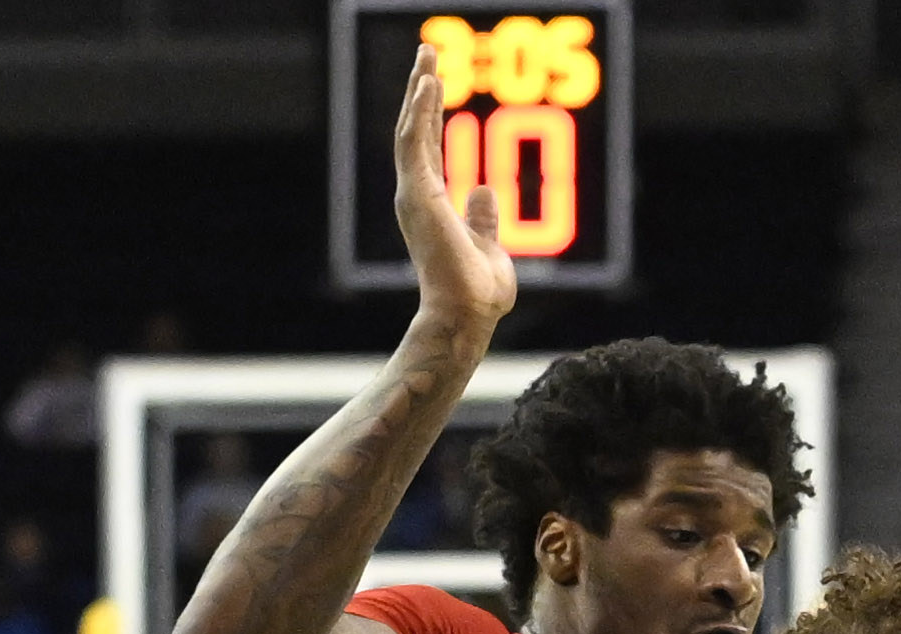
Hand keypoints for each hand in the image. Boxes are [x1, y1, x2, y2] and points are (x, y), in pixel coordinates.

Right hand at [396, 55, 518, 329]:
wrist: (467, 314)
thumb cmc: (477, 292)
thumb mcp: (488, 245)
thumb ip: (481, 217)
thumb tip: (483, 188)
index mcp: (431, 202)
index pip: (429, 146)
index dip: (432, 112)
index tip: (436, 80)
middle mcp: (417, 193)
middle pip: (416, 128)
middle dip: (422, 88)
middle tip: (427, 50)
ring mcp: (414, 193)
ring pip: (412, 128)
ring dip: (420, 90)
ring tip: (427, 55)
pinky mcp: (418, 195)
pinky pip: (415, 142)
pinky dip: (420, 111)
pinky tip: (428, 84)